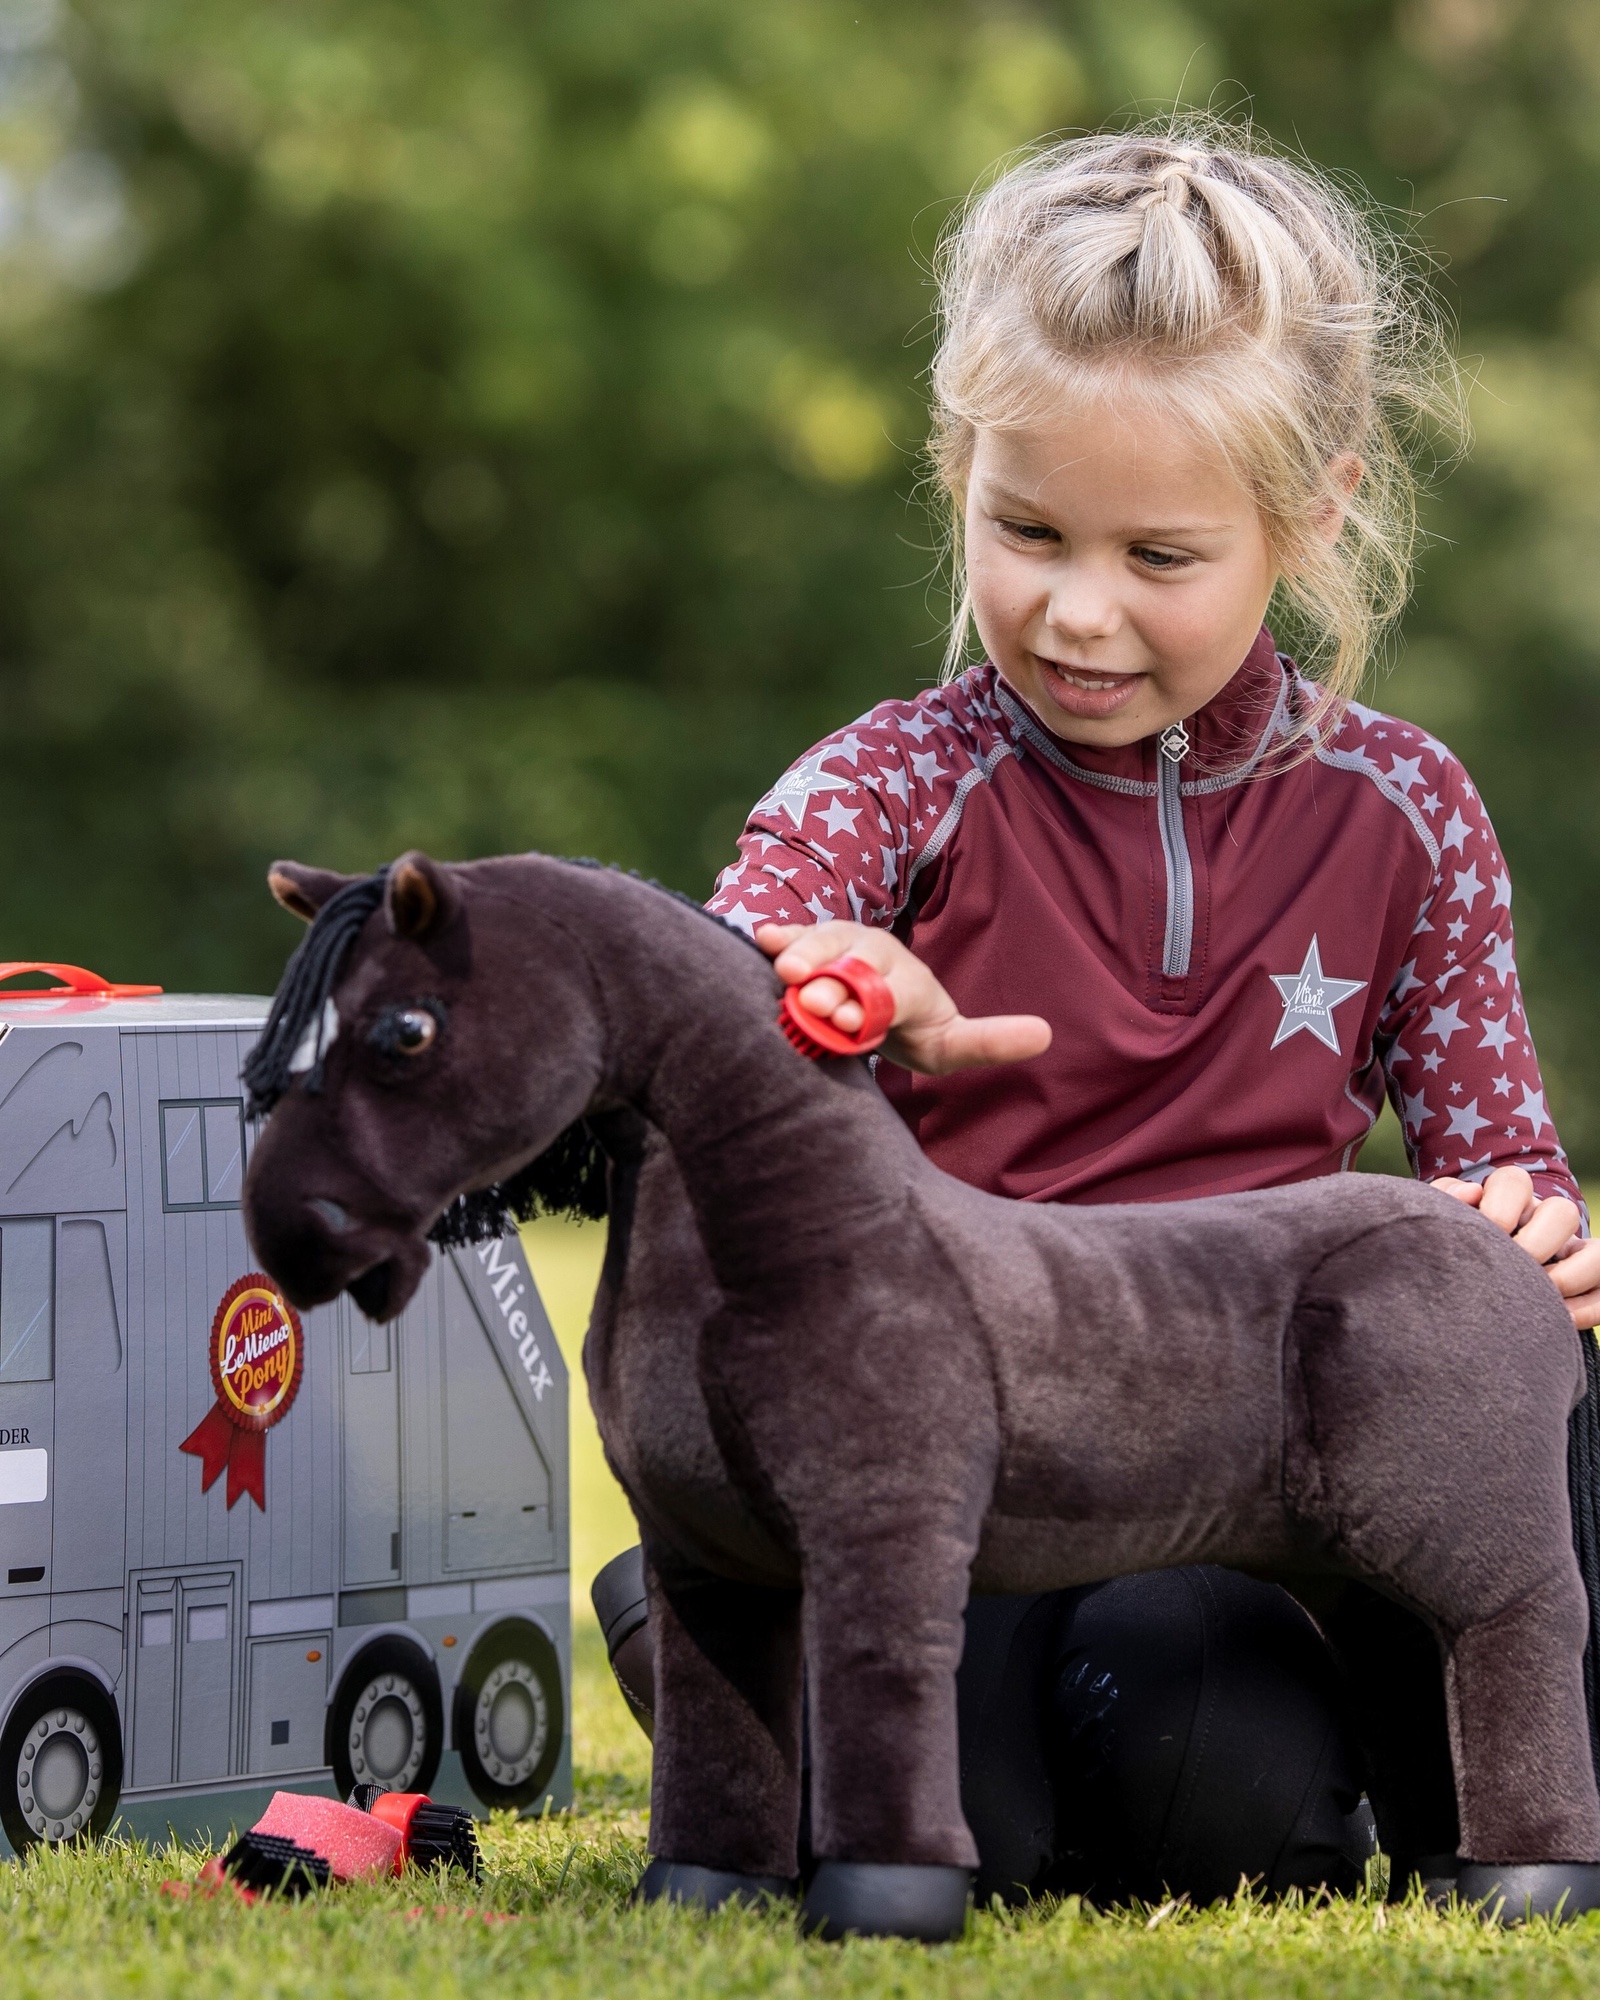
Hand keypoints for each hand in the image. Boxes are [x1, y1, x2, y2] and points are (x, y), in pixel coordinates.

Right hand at [755, 922, 1050, 1074]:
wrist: (880, 1006)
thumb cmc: (916, 1031)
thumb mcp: (953, 1044)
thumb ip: (990, 1041)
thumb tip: (1047, 1034)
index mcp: (908, 982)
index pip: (895, 991)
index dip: (872, 1003)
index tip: (847, 1018)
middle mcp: (873, 956)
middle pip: (853, 962)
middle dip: (834, 980)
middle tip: (813, 1002)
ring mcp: (840, 947)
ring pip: (821, 944)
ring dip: (804, 957)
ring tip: (785, 973)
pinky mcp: (808, 948)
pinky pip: (791, 939)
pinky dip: (778, 939)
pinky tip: (761, 942)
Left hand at [1433, 1166, 1599, 1329]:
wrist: (1458, 1303)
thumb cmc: (1445, 1255)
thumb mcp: (1439, 1226)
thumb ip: (1443, 1202)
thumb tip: (1470, 1194)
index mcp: (1505, 1203)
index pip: (1514, 1182)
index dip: (1500, 1206)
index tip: (1484, 1231)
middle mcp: (1543, 1224)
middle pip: (1562, 1211)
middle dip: (1536, 1242)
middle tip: (1511, 1268)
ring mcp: (1571, 1255)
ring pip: (1597, 1251)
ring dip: (1571, 1275)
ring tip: (1540, 1295)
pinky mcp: (1589, 1288)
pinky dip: (1586, 1309)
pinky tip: (1559, 1321)